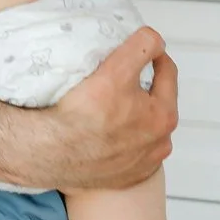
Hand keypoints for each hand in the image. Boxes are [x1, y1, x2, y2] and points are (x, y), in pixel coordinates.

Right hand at [23, 28, 178, 190]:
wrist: (51, 152)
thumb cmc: (84, 115)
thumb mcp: (116, 68)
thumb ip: (142, 46)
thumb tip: (154, 40)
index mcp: (164, 116)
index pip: (167, 74)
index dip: (154, 56)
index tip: (141, 51)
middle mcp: (159, 144)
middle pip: (156, 105)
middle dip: (143, 90)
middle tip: (120, 80)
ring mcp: (142, 165)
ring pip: (144, 131)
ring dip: (134, 118)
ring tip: (110, 109)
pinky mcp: (123, 178)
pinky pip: (129, 154)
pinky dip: (122, 143)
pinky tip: (105, 135)